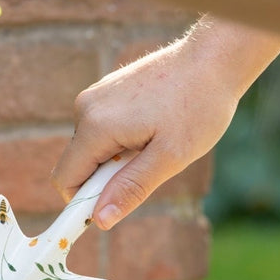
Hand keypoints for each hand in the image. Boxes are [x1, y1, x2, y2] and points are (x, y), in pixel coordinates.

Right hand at [52, 22, 279, 228]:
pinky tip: (154, 126)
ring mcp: (95, 96)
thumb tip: (99, 220)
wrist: (213, 60)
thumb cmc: (198, 107)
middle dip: (108, 178)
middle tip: (151, 165)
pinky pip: (102, 130)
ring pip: (92, 148)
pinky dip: (123, 140)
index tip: (116, 208)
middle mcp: (85, 108)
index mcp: (95, 125)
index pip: (65, 179)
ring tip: (157, 141)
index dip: (83, 203)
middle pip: (79, 165)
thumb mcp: (170, 157)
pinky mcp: (106, 91)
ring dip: (118, 159)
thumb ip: (131, 188)